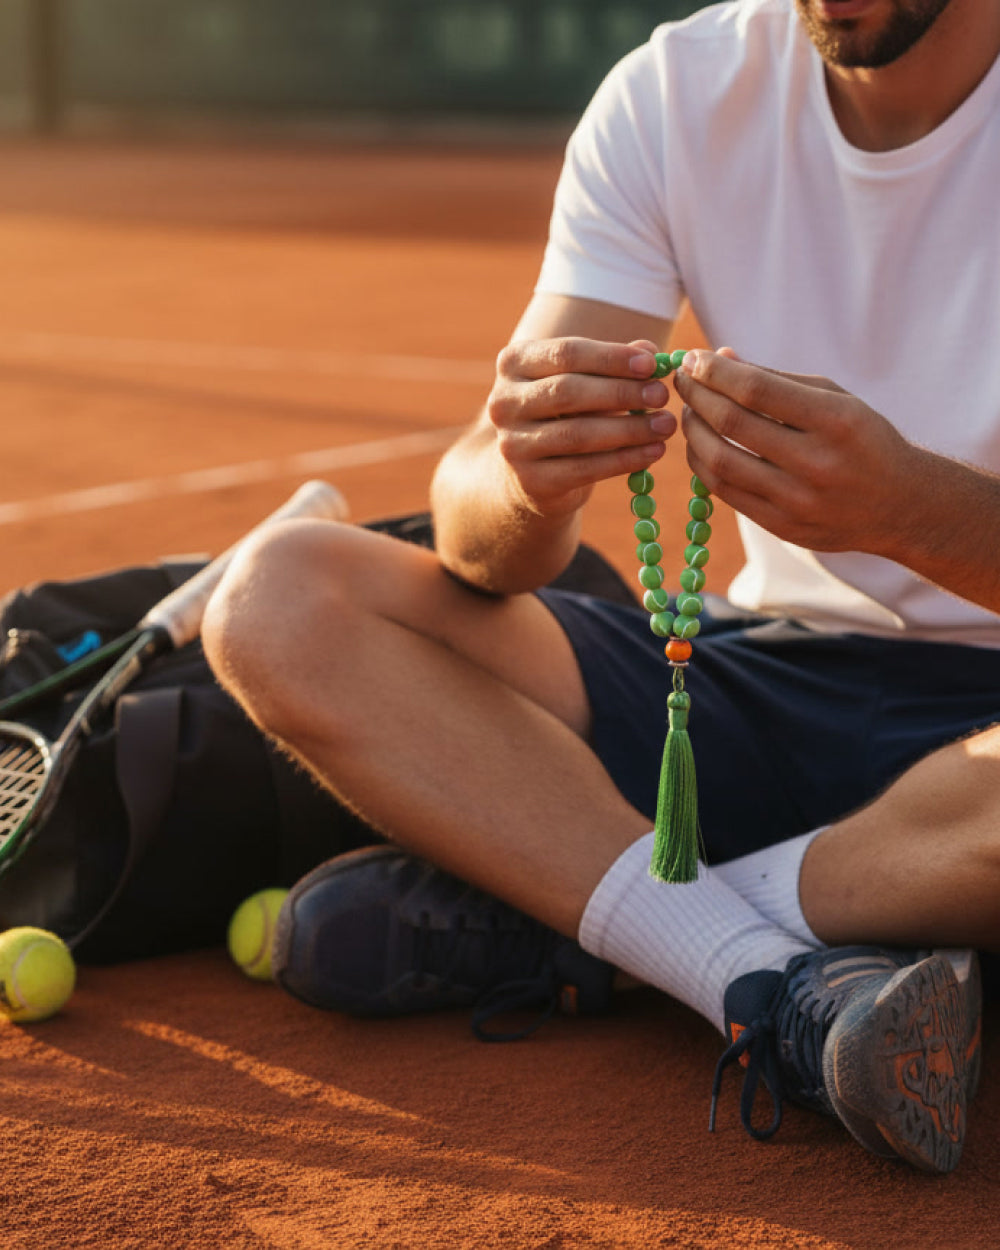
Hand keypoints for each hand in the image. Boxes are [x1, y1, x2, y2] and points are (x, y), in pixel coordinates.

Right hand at [486, 336, 676, 516]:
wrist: (534, 471)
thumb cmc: (567, 413)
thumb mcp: (586, 381)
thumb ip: (614, 363)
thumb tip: (650, 352)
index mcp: (514, 363)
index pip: (567, 353)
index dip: (611, 358)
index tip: (652, 364)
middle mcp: (503, 402)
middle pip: (569, 392)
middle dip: (622, 393)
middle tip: (662, 395)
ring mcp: (512, 444)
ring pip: (577, 434)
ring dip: (629, 429)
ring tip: (665, 425)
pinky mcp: (530, 481)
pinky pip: (583, 469)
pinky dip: (624, 461)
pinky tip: (653, 452)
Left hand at [673, 348, 918, 554]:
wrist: (898, 505)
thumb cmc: (861, 439)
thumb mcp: (833, 398)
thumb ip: (775, 379)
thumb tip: (718, 359)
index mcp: (835, 421)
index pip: (756, 391)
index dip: (715, 372)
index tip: (694, 359)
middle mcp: (816, 463)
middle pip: (732, 424)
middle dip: (697, 396)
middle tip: (682, 380)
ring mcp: (797, 501)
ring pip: (720, 462)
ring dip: (693, 432)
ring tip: (688, 412)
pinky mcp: (781, 527)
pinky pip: (725, 492)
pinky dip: (703, 464)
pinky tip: (699, 444)